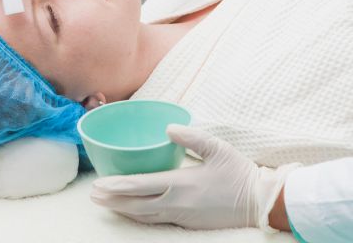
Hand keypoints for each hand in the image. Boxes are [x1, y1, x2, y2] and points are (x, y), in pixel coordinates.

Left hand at [90, 124, 301, 230]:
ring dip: (123, 210)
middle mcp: (177, 203)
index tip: (100, 184)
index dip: (118, 186)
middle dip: (113, 200)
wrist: (259, 202)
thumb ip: (192, 137)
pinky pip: (157, 220)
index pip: (142, 185)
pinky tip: (133, 213)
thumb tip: (169, 128)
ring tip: (106, 204)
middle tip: (93, 196)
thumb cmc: (239, 173)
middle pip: (136, 204)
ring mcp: (182, 216)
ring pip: (144, 215)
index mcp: (182, 184)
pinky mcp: (188, 223)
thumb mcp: (218, 148)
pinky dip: (140, 217)